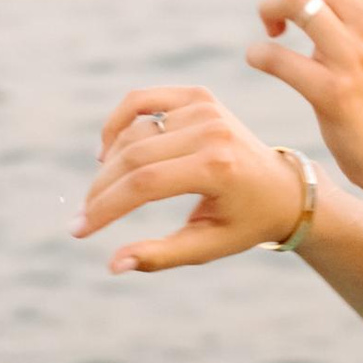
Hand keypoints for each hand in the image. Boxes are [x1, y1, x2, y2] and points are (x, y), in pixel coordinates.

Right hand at [78, 85, 305, 270]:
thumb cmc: (245, 224)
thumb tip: (112, 266)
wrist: (283, 188)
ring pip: (132, 132)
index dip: (105, 207)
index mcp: (217, 168)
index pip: (144, 184)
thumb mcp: (207, 247)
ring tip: (102, 193)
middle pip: (133, 157)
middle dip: (101, 190)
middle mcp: (211, 131)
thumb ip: (160, 256)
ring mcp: (204, 108)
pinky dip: (117, 123)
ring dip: (109, 164)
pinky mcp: (198, 96)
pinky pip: (140, 101)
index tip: (78, 230)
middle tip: (83, 216)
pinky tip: (108, 152)